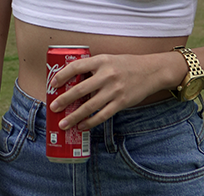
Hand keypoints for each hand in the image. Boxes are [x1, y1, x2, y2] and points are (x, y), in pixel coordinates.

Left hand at [49, 52, 182, 129]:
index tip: (52, 85)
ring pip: (89, 106)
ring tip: (63, 124)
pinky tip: (81, 126)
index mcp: (101, 61)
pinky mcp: (120, 103)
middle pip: (79, 90)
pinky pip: (102, 115)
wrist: (151, 71)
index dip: (62, 76)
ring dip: (74, 117)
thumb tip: (73, 84)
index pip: (76, 67)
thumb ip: (93, 69)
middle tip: (53, 108)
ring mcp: (114, 90)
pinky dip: (90, 122)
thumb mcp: (109, 60)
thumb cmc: (127, 66)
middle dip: (64, 100)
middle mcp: (107, 75)